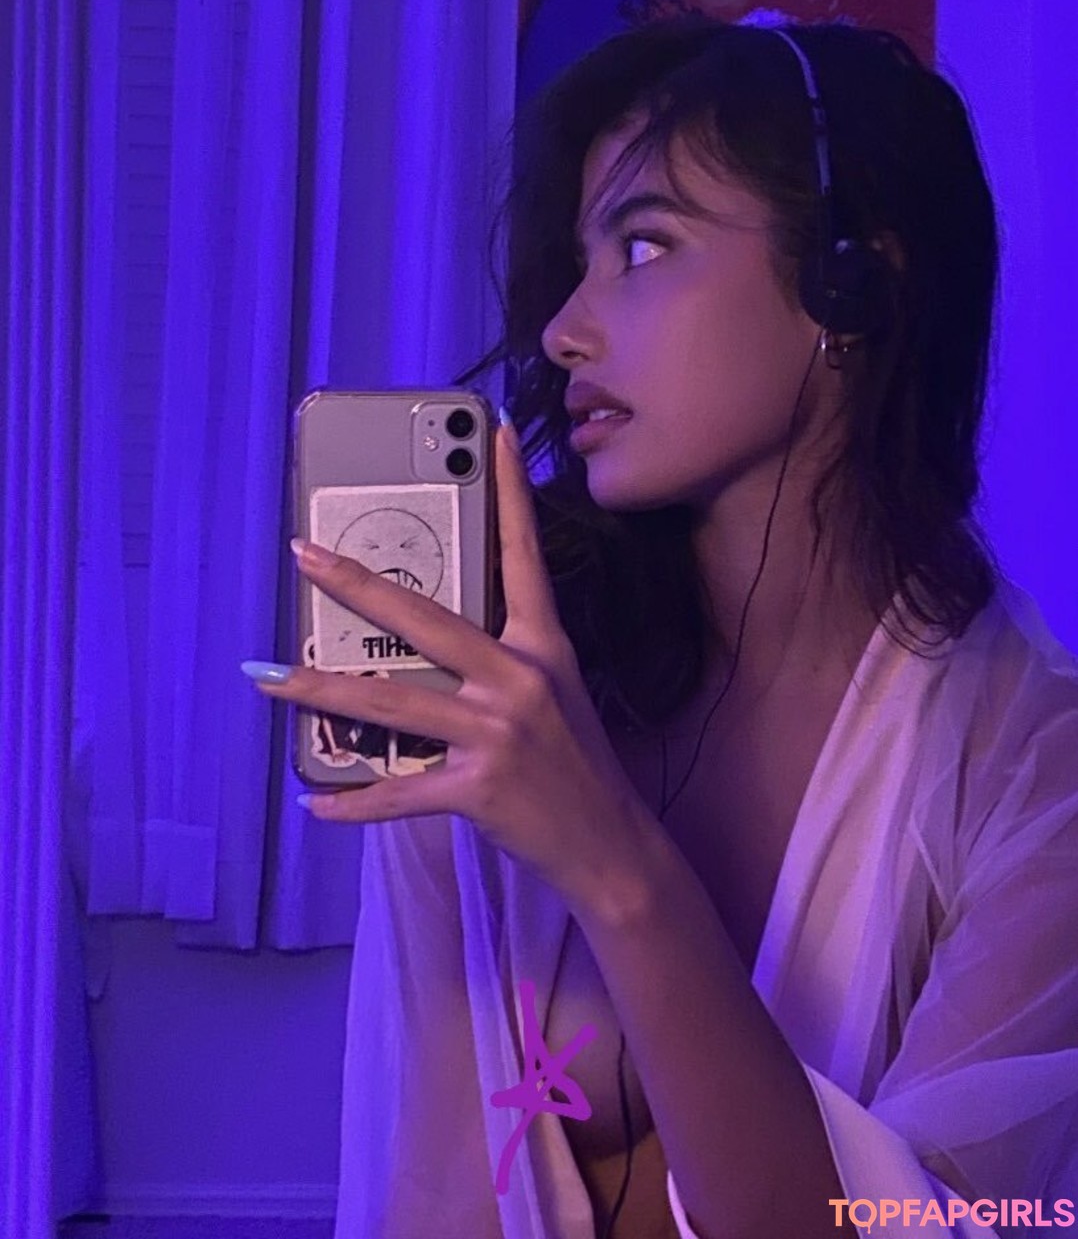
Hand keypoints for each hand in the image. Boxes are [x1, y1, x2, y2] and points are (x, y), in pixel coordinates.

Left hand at [246, 421, 655, 917]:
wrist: (610, 842)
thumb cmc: (576, 762)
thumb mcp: (553, 692)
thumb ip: (500, 658)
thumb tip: (422, 638)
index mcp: (543, 645)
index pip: (523, 554)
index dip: (509, 491)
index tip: (492, 434)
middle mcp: (519, 679)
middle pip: (424, 620)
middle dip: (356, 586)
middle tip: (303, 555)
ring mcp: (497, 733)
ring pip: (390, 702)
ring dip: (319, 691)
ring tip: (267, 675)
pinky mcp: (479, 789)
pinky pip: (399, 793)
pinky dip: (353, 801)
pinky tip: (314, 801)